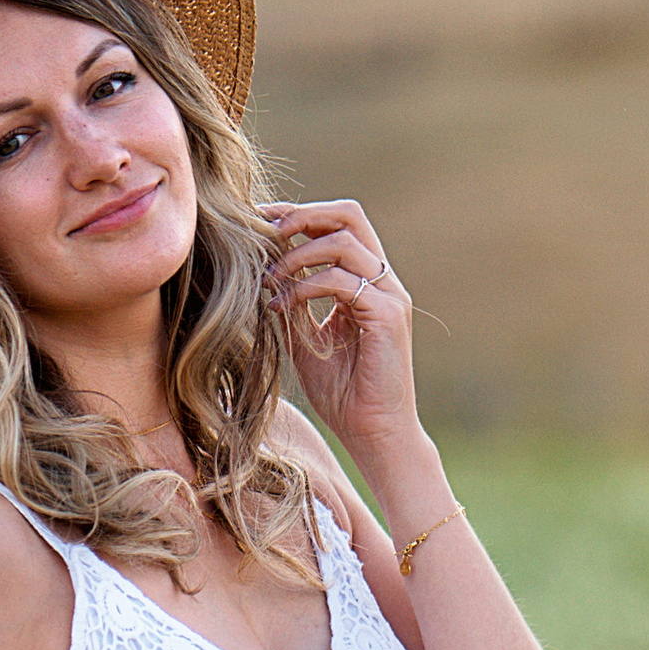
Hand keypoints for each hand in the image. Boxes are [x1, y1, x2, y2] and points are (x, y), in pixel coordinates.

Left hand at [260, 197, 416, 461]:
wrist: (375, 434)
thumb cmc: (344, 394)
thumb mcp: (307, 340)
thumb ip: (293, 305)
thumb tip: (263, 276)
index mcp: (368, 281)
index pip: (338, 226)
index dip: (298, 215)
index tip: (258, 220)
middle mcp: (383, 281)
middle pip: (349, 215)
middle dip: (302, 215)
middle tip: (263, 231)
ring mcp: (390, 296)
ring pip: (343, 242)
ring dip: (297, 255)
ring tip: (268, 279)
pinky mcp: (388, 316)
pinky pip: (341, 280)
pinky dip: (304, 286)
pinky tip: (280, 305)